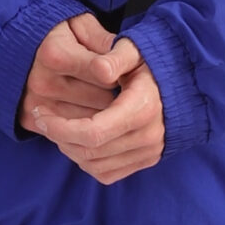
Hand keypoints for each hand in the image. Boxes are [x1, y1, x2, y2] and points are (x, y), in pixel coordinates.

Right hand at [19, 12, 128, 122]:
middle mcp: (41, 82)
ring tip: (99, 95)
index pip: (105, 75)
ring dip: (102, 113)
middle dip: (115, 95)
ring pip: (90, 121)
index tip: (120, 68)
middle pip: (101, 101)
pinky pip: (73, 135)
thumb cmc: (54, 32)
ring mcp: (35, 105)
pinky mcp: (30, 121)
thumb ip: (103, 40)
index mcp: (54, 54)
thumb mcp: (80, 24)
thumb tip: (122, 61)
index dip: (119, 72)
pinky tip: (85, 109)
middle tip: (115, 84)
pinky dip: (84, 124)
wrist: (11, 46)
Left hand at [19, 15, 165, 183]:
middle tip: (44, 119)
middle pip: (89, 152)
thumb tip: (99, 70)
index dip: (60, 128)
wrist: (184, 85)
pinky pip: (107, 174)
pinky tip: (79, 141)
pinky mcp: (146, 161)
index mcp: (142, 108)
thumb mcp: (135, 50)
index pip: (92, 132)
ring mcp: (149, 153)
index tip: (41, 114)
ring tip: (61, 128)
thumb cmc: (150, 63)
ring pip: (95, 166)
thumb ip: (116, 56)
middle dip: (59, 137)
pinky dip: (87, 162)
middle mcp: (148, 136)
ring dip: (70, 150)